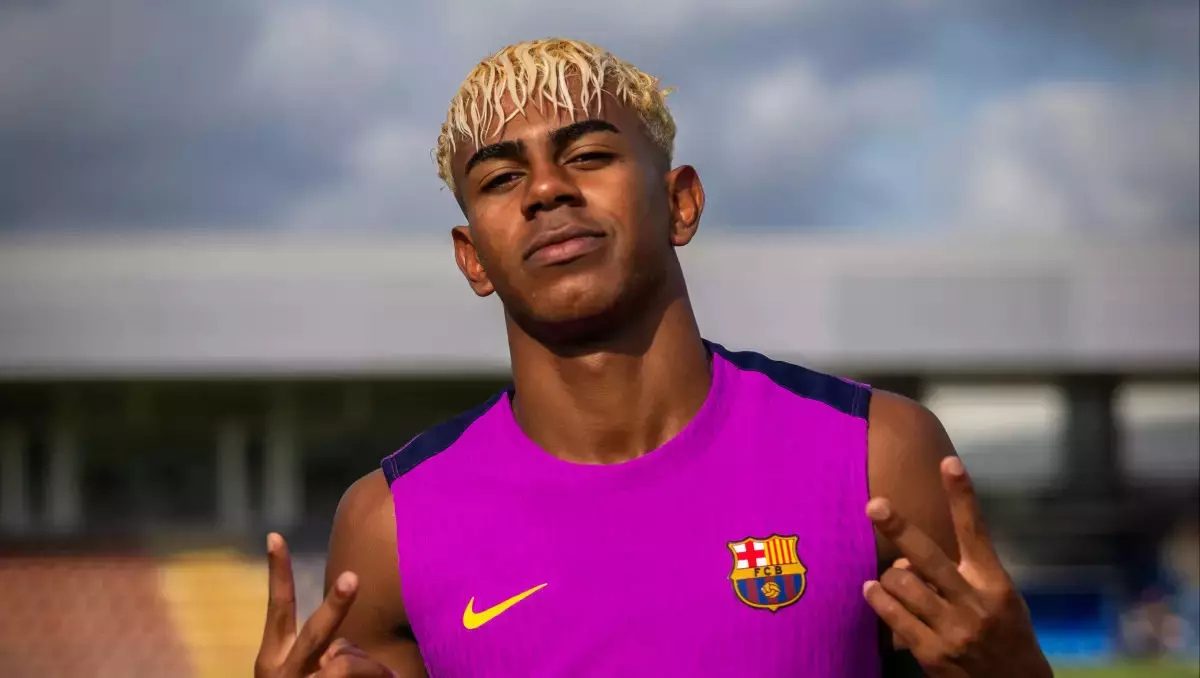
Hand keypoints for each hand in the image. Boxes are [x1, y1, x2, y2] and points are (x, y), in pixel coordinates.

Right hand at [255, 532, 396, 677]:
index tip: (274, 535)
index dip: (278, 573)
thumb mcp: (308, 672)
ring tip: (388, 675)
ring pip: (346, 660)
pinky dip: (378, 675)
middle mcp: (282, 670)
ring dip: (372, 666)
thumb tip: (350, 644)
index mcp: (275, 657)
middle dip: (336, 603)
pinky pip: (355, 674)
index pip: (278, 607)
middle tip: (353, 577)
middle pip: (316, 630)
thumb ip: (327, 652)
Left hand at [863, 457, 1051, 677]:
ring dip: (889, 576)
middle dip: (899, 528)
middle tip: (875, 505)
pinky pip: (893, 615)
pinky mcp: (932, 653)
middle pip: (928, 556)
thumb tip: (906, 556)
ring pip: (903, 584)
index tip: (949, 461)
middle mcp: (974, 602)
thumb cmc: (1002, 633)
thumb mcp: (997, 598)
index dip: (962, 496)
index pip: (975, 531)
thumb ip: (958, 574)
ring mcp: (952, 629)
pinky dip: (877, 598)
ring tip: (888, 578)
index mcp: (994, 582)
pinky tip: (872, 590)